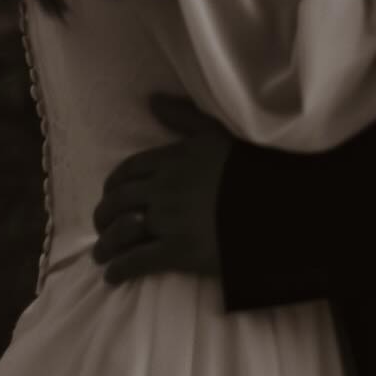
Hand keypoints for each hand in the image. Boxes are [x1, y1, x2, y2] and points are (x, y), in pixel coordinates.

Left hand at [91, 95, 231, 283]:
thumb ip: (183, 116)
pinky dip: (119, 269)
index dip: (114, 184)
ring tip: (101, 255)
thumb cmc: (247, 167)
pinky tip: (113, 276)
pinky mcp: (178, 251)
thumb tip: (153, 100)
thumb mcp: (216, 132)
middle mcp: (164, 188)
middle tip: (102, 225)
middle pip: (119, 201)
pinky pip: (137, 260)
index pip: (129, 170)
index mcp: (172, 158)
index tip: (110, 193)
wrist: (274, 203)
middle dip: (104, 215)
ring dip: (106, 245)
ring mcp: (169, 220)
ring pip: (122, 231)